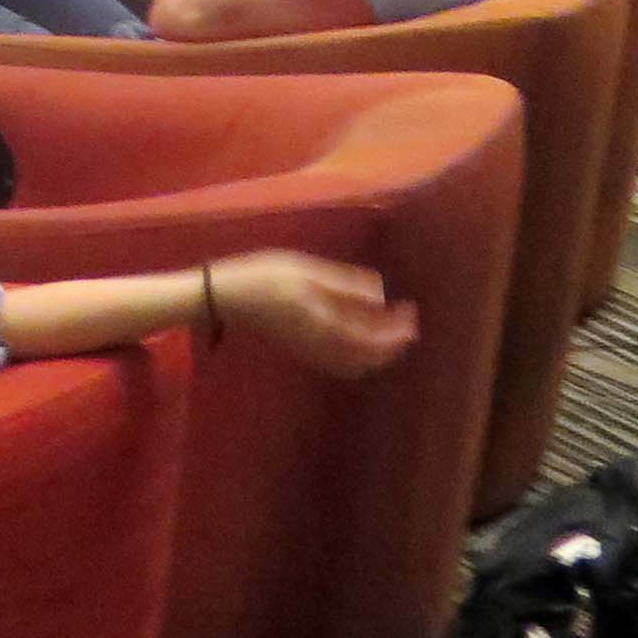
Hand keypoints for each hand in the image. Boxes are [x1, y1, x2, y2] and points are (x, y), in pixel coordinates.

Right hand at [209, 251, 417, 380]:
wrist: (225, 298)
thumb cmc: (264, 276)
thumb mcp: (306, 271)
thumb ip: (345, 285)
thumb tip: (382, 293)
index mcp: (327, 325)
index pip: (375, 338)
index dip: (398, 329)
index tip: (412, 311)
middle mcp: (324, 347)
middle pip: (369, 359)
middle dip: (393, 344)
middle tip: (408, 322)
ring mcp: (313, 353)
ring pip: (357, 365)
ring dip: (379, 353)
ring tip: (391, 330)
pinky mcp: (304, 351)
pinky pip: (343, 364)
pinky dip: (361, 356)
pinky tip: (361, 336)